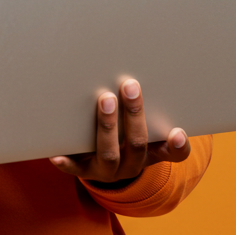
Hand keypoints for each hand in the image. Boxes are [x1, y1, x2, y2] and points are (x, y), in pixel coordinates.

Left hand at [50, 78, 190, 185]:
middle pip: (137, 144)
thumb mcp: (144, 125)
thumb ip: (151, 104)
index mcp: (153, 153)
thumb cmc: (126, 132)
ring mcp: (108, 170)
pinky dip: (67, 161)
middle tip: (130, 86)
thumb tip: (151, 63)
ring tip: (104, 99)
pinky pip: (75, 167)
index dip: (178, 145)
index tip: (178, 132)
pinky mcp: (84, 170)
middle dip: (134, 114)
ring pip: (110, 153)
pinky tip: (57, 153)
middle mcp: (132, 165)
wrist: (102, 164)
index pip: (175, 153)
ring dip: (107, 126)